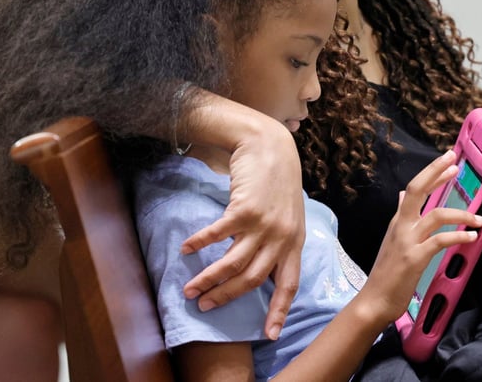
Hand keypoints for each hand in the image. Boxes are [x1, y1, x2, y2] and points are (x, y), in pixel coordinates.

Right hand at [179, 109, 304, 340]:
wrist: (271, 147)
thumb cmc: (277, 181)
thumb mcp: (288, 215)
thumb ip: (278, 241)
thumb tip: (260, 267)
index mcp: (294, 243)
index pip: (289, 285)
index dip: (279, 311)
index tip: (269, 334)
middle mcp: (281, 238)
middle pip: (252, 280)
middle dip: (226, 297)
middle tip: (205, 308)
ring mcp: (263, 225)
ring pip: (233, 264)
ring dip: (209, 279)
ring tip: (190, 289)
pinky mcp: (244, 210)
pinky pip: (217, 235)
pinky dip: (200, 244)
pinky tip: (186, 249)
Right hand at [360, 151, 481, 324]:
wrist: (375, 299)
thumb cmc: (387, 272)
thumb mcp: (393, 239)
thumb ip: (401, 216)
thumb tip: (403, 195)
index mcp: (398, 221)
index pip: (414, 189)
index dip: (432, 173)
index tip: (448, 161)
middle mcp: (401, 225)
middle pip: (418, 190)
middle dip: (437, 174)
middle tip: (455, 163)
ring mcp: (407, 241)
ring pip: (435, 216)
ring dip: (461, 214)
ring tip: (480, 219)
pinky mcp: (415, 258)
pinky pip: (440, 241)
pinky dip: (458, 236)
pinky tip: (472, 237)